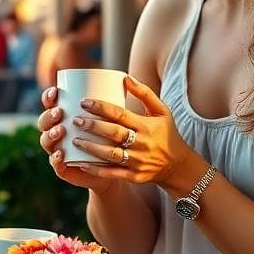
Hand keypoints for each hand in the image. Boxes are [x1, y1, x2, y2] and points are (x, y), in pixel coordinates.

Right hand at [37, 86, 114, 192]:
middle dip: (48, 116)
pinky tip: (61, 154)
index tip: (56, 91)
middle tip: (60, 112)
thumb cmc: (116, 137)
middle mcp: (58, 131)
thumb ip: (123, 99)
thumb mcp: (119, 118)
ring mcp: (59, 150)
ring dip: (50, 135)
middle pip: (44, 122)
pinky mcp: (64, 168)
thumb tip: (126, 77)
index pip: (50, 103)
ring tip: (61, 131)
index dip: (48, 97)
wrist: (116, 167)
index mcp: (65, 116)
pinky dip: (56, 159)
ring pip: (47, 141)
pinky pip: (56, 164)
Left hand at [68, 76, 193, 185]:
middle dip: (92, 126)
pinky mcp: (134, 176)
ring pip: (110, 155)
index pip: (120, 114)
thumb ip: (145, 93)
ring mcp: (138, 161)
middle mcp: (142, 144)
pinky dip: (96, 170)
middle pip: (113, 133)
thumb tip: (125, 77)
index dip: (101, 107)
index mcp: (146, 126)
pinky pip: (113, 174)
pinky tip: (81, 163)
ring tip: (75, 140)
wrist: (178, 165)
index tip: (84, 102)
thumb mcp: (161, 111)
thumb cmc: (166, 133)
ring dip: (91, 148)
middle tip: (75, 120)